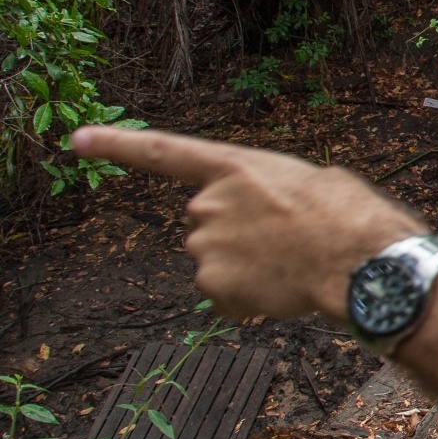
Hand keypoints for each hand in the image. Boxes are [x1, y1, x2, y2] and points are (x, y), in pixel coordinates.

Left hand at [70, 127, 425, 322]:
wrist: (361, 261)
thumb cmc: (352, 216)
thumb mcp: (316, 181)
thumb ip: (274, 189)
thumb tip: (274, 212)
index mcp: (237, 167)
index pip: (164, 152)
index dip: (117, 145)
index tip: (75, 140)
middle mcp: (208, 204)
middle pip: (209, 223)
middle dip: (240, 233)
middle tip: (289, 240)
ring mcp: (205, 245)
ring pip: (217, 260)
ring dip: (248, 267)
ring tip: (293, 265)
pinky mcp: (212, 285)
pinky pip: (225, 295)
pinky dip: (249, 298)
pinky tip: (283, 291)